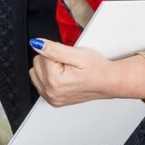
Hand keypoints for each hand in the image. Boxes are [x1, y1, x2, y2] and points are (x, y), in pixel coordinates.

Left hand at [28, 38, 144, 105]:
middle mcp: (51, 93)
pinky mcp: (54, 101)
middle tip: (68, 64)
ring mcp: (52, 99)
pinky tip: (63, 78)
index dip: (56, 52)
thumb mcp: (77, 54)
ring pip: (36, 74)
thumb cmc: (97, 69)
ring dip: (48, 69)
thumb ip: (53, 48)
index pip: (41, 55)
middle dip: (51, 61)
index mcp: (54, 81)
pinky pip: (40, 84)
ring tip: (65, 71)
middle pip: (36, 64)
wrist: (108, 82)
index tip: (69, 58)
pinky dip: (49, 78)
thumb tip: (36, 44)